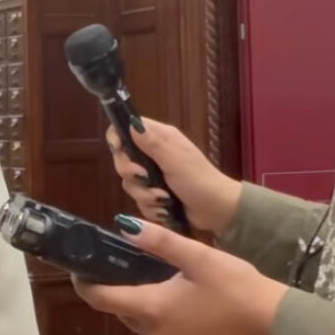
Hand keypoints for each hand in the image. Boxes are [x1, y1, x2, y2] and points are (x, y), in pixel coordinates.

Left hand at [73, 217, 286, 334]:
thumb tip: (122, 226)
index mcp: (152, 308)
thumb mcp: (197, 256)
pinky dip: (165, 320)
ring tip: (165, 280)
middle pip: (124, 310)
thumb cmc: (235, 286)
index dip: (85, 284)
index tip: (79, 269)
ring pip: (144, 323)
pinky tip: (185, 304)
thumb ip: (158, 242)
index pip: (102, 299)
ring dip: (147, 304)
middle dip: (122, 289)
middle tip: (132, 264)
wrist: (273, 325)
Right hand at [107, 119, 240, 235]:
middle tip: (145, 178)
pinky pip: (138, 200)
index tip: (118, 150)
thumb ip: (152, 143)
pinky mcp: (153, 194)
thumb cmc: (200, 180)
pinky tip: (164, 209)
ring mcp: (152, 175)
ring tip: (163, 199)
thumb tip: (132, 123)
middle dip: (131, 173)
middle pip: (122, 159)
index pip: (126, 129)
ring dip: (144, 194)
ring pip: (129, 183)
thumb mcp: (175, 160)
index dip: (117, 137)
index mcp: (159, 138)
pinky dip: (150, 207)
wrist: (217, 210)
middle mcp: (152, 154)